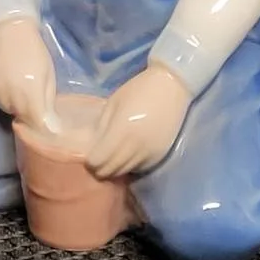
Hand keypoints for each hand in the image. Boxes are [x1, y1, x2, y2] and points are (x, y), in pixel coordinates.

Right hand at [0, 18, 55, 128]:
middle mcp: (12, 99)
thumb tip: (52, 125)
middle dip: (33, 118)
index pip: (38, 124)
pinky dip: (8, 101)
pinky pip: (1, 105)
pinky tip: (12, 87)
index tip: (51, 127)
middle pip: (24, 121)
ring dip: (19, 110)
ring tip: (25, 92)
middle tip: (40, 108)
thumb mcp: (48, 76)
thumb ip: (48, 102)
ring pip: (12, 113)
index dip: (45, 128)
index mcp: (31, 94)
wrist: (10, 34)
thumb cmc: (35, 53)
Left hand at [86, 63, 191, 178]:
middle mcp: (135, 147)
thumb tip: (93, 147)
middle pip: (110, 171)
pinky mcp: (160, 155)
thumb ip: (101, 127)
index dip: (90, 161)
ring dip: (115, 168)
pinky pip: (139, 168)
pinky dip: (130, 166)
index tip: (88, 156)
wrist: (171, 87)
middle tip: (97, 159)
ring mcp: (149, 153)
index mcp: (121, 131)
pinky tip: (127, 156)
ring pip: (124, 172)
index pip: (99, 160)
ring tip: (111, 158)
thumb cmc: (138, 90)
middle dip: (100, 168)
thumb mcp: (113, 104)